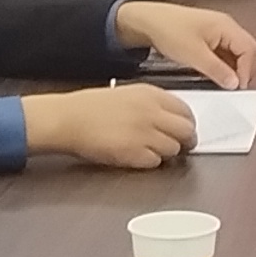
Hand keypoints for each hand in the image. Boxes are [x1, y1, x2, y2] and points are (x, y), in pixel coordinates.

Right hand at [23, 83, 198, 168]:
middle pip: (186, 131)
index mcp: (151, 94)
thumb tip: (172, 118)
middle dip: (185, 141)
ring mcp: (144, 133)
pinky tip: (138, 156)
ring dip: (168, 153)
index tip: (184, 129)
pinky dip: (151, 162)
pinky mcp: (134, 153)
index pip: (186, 111)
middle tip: (181, 146)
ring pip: (174, 149)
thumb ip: (152, 104)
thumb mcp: (128, 94)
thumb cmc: (91, 107)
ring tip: (153, 151)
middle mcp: (151, 112)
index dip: (187, 123)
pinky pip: (156, 162)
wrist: (68, 119)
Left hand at [123, 2, 255, 84]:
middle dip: (244, 70)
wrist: (147, 21)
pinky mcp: (209, 37)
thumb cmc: (168, 29)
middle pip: (248, 51)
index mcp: (226, 26)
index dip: (246, 71)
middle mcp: (226, 26)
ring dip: (233, 68)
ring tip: (221, 82)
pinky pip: (224, 53)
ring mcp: (218, 31)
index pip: (250, 50)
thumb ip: (217, 70)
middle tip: (234, 87)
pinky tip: (213, 74)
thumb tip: (234, 83)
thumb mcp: (194, 55)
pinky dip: (223, 65)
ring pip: (236, 53)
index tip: (238, 87)